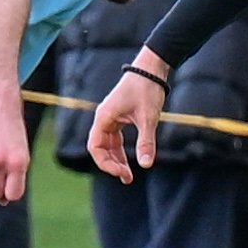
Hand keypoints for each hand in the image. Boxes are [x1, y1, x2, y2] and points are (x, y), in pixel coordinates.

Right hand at [88, 54, 168, 182]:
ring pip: (107, 144)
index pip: (95, 147)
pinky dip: (121, 150)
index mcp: (104, 117)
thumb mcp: (148, 118)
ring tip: (128, 175)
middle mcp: (104, 118)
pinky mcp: (119, 116)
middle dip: (112, 164)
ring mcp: (110, 117)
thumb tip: (146, 165)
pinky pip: (115, 138)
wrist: (151, 69)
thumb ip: (146, 142)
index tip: (123, 172)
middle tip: (128, 178)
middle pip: (99, 148)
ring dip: (116, 159)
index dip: (106, 163)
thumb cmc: (147, 89)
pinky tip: (130, 160)